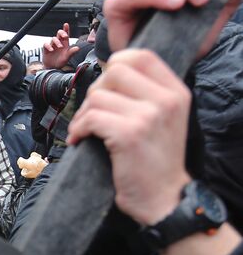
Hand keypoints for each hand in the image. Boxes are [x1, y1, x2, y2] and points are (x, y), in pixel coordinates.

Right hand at [42, 23, 79, 69]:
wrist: (52, 68)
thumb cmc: (60, 62)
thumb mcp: (67, 58)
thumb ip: (71, 53)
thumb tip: (77, 48)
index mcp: (64, 44)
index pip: (65, 35)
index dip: (66, 29)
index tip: (66, 24)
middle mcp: (58, 43)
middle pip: (59, 34)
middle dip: (62, 33)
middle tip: (65, 36)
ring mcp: (52, 45)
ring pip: (53, 38)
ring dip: (57, 41)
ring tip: (60, 47)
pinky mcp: (46, 49)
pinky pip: (46, 44)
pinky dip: (48, 46)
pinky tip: (51, 49)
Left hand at [67, 49, 191, 224]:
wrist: (164, 199)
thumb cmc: (154, 160)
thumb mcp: (162, 118)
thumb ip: (144, 93)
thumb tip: (108, 72)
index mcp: (175, 91)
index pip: (140, 55)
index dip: (115, 64)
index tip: (106, 88)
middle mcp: (166, 99)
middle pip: (114, 70)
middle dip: (95, 92)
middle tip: (92, 115)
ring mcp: (149, 116)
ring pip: (97, 95)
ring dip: (83, 114)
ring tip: (86, 132)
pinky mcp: (129, 134)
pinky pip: (91, 118)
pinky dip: (79, 129)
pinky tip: (80, 141)